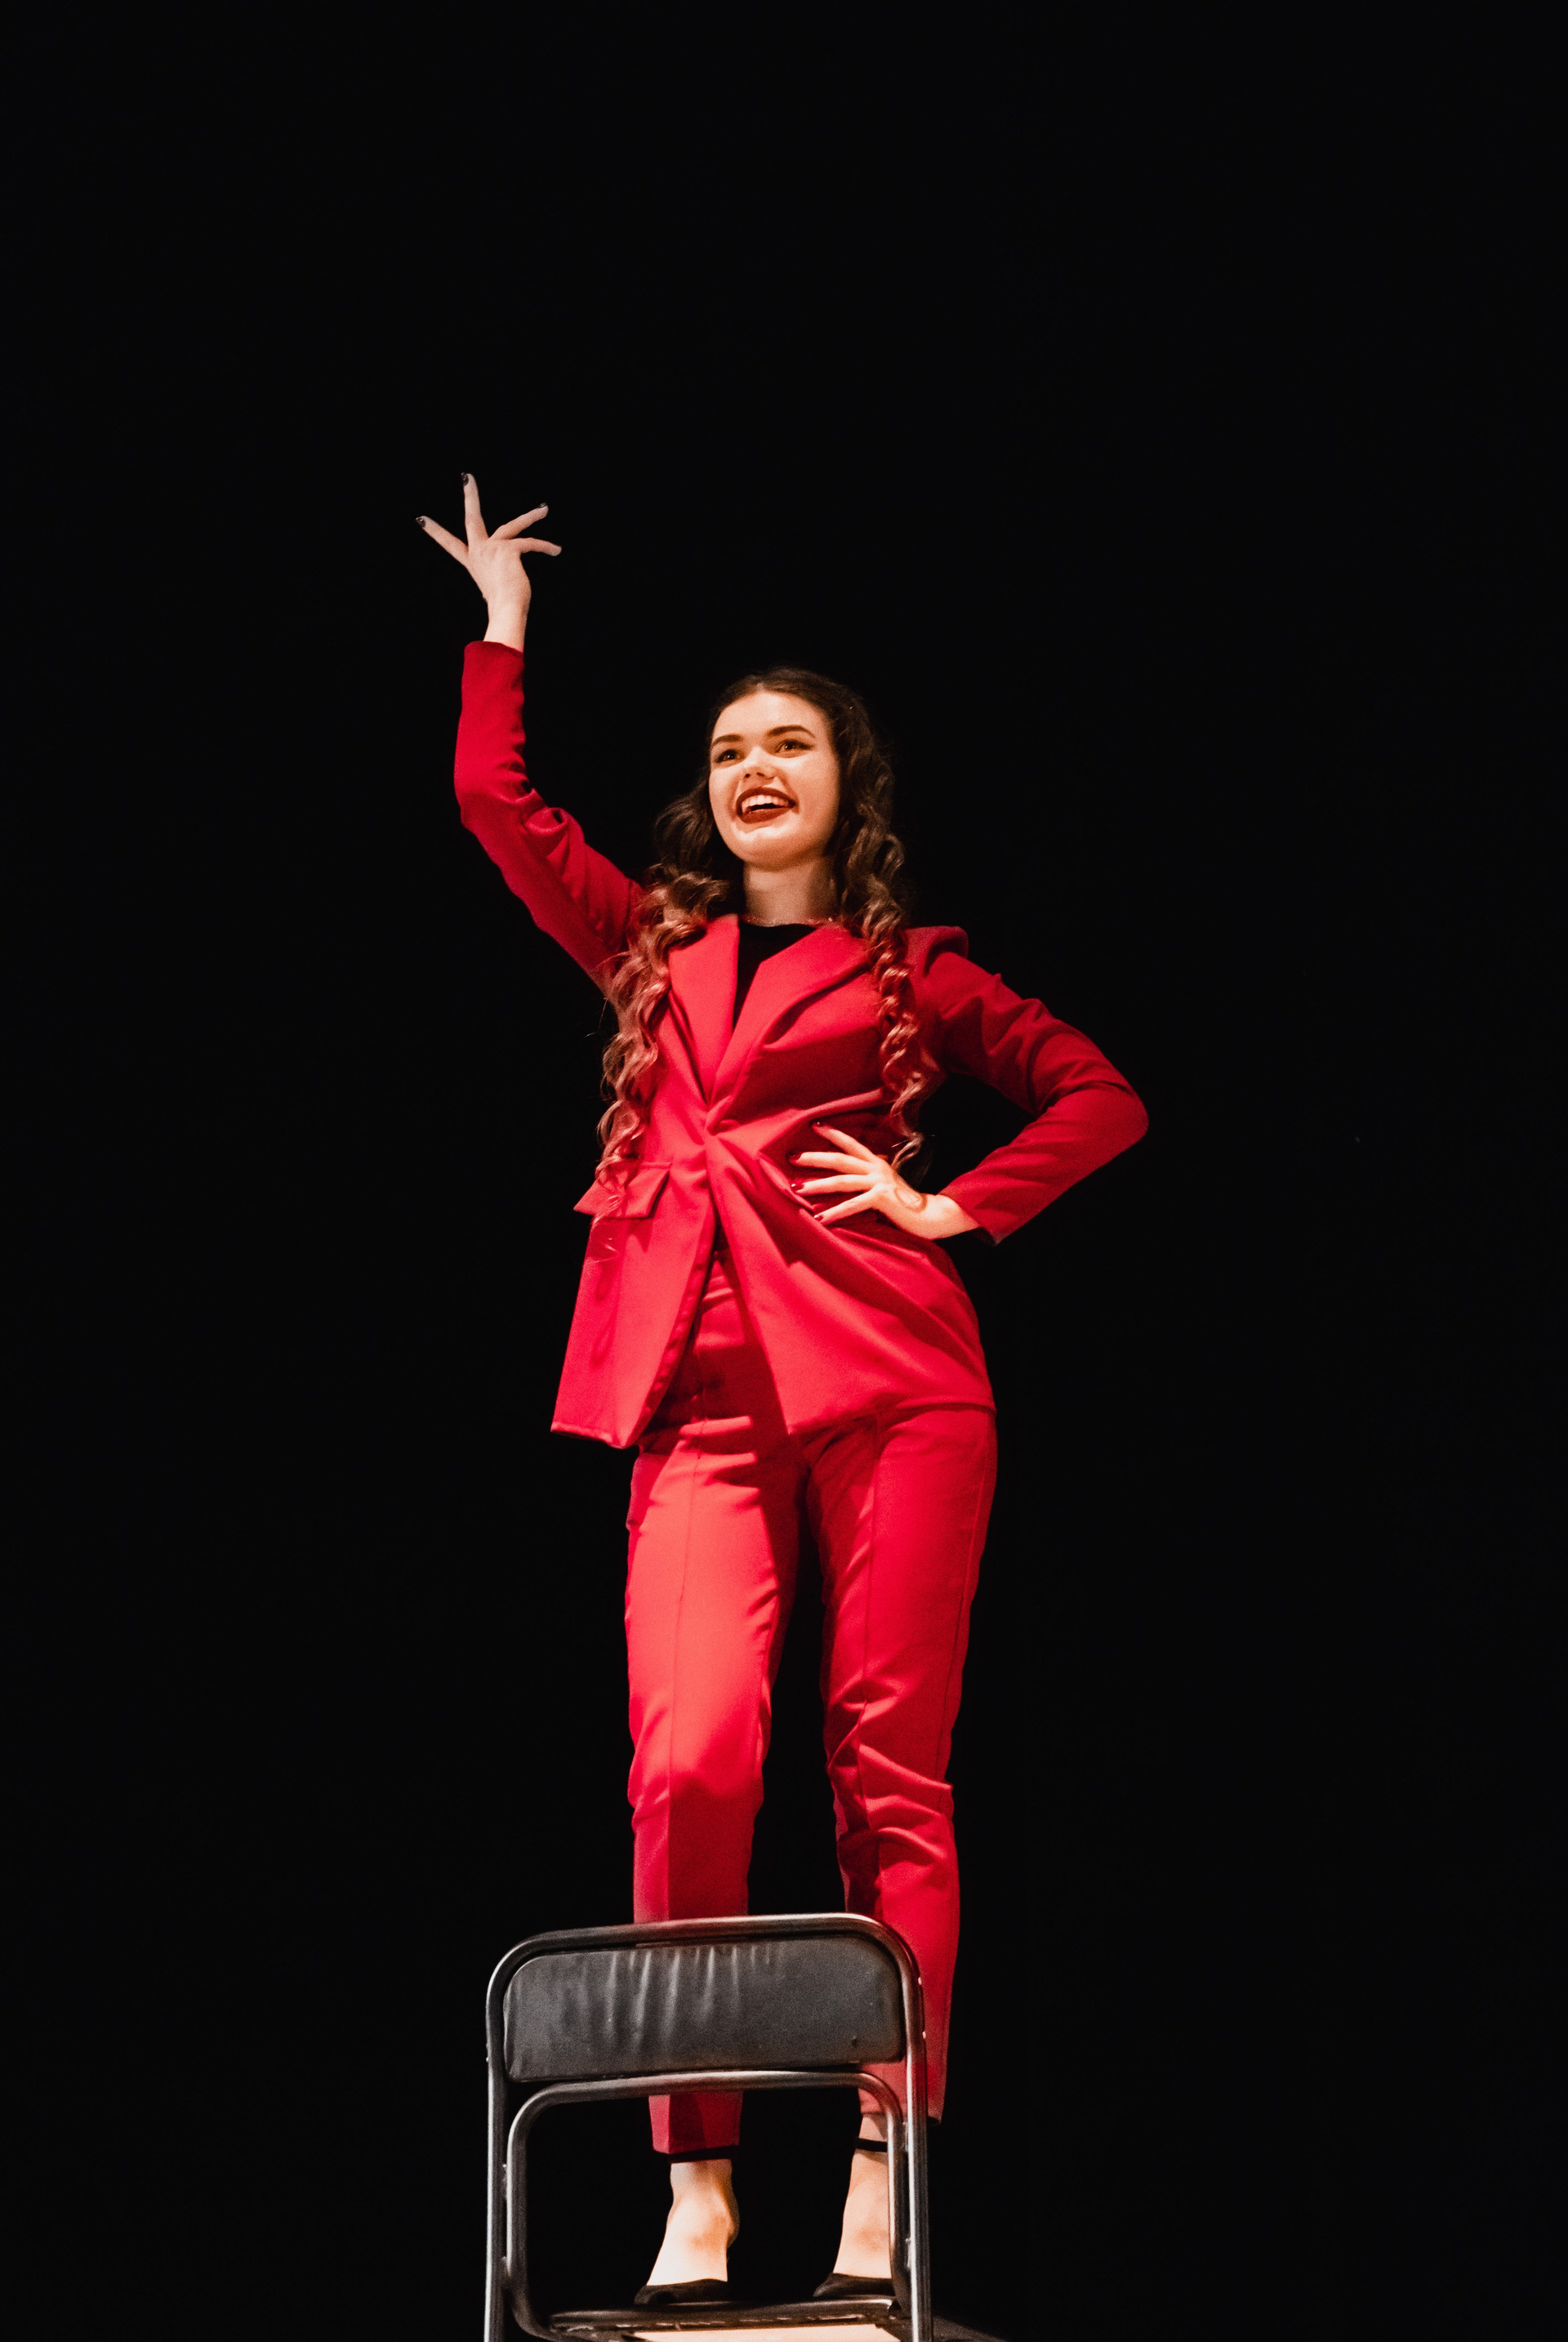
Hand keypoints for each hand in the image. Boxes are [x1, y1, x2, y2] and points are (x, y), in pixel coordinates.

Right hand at [416, 473, 560, 649]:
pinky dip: (545, 547)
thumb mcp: (495, 590)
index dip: (436, 532)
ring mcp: (492, 548)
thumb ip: (496, 581)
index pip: (450, 544)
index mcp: (472, 562)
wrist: (507, 612)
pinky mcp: (508, 549)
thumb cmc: (504, 607)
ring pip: (513, 526)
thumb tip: (504, 600)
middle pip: (472, 518)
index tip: (421, 519)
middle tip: (467, 476)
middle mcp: (479, 552)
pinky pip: (530, 543)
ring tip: (545, 510)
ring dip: (531, 517)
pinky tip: (556, 551)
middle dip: (470, 495)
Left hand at [792, 1125, 978, 1240]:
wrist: (933, 1215)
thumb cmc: (908, 1204)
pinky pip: (854, 1204)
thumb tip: (855, 1180)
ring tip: (797, 1189)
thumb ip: (871, 1182)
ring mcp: (879, 1182)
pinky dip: (836, 1212)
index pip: (851, 1144)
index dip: (833, 1134)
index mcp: (877, 1164)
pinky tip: (820, 1218)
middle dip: (814, 1158)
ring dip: (817, 1185)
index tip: (814, 1126)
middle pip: (840, 1159)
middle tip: (792, 1157)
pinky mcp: (882, 1199)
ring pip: (842, 1180)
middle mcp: (877, 1168)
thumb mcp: (887, 1187)